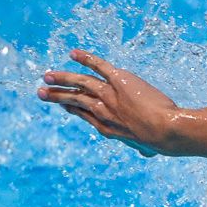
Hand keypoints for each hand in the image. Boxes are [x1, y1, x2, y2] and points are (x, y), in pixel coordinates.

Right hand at [36, 50, 179, 156]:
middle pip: (75, 100)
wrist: (165, 131)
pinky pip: (99, 66)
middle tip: (40, 92)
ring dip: (63, 78)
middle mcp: (103, 111)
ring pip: (81, 83)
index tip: (63, 104)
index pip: (83, 114)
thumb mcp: (147, 148)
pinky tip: (74, 54)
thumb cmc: (161, 142)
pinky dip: (86, 58)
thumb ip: (143, 147)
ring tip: (47, 76)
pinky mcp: (119, 81)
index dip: (72, 108)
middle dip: (57, 96)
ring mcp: (109, 95)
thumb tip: (146, 153)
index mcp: (106, 128)